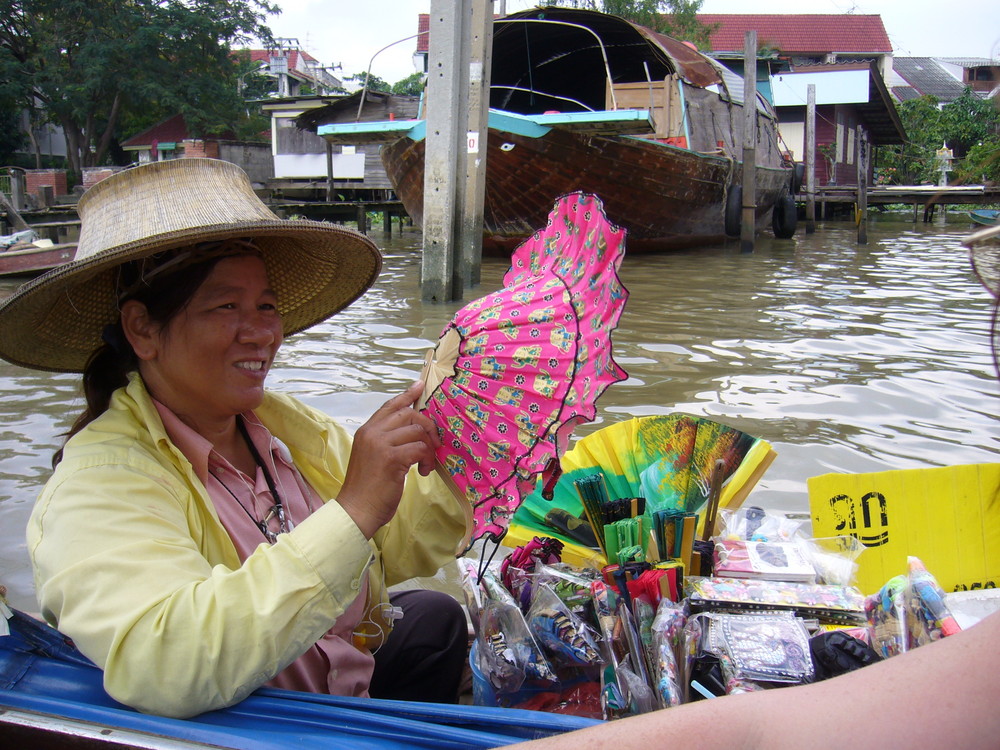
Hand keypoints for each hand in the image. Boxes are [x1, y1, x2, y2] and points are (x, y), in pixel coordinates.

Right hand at [337, 381, 440, 537]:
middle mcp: (372, 433)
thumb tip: (412, 434)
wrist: (356, 510)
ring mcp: (381, 444)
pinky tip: (423, 472)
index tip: (419, 386)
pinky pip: (420, 448)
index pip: (389, 406)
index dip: (407, 395)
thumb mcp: (373, 458)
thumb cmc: (366, 489)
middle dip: (427, 427)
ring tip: (425, 465)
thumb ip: (386, 442)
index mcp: (366, 431)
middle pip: (409, 414)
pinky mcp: (392, 458)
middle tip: (433, 446)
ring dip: (428, 449)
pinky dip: (427, 460)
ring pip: (418, 431)